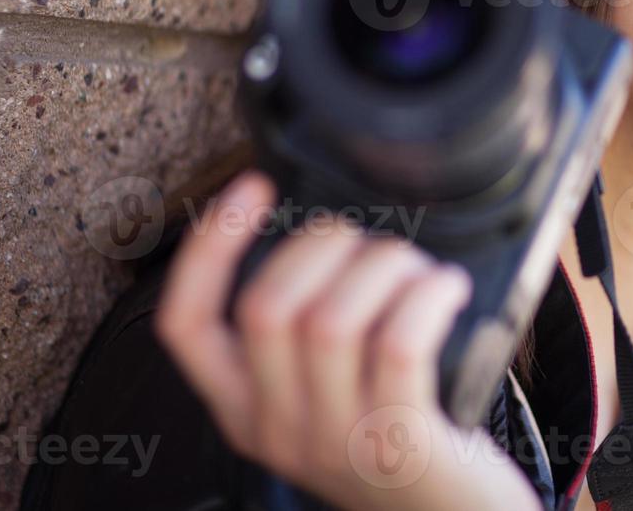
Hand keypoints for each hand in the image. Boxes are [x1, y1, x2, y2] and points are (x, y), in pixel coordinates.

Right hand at [155, 171, 541, 510]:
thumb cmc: (398, 434)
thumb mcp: (329, 390)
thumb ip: (309, 330)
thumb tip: (329, 234)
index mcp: (244, 408)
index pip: (186, 325)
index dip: (207, 249)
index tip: (250, 187)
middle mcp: (276, 428)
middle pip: (265, 307)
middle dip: (325, 245)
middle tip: (374, 246)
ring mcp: (335, 442)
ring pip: (331, 321)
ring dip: (385, 269)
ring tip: (421, 273)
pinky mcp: (399, 444)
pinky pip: (398, 346)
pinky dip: (426, 297)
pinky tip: (446, 290)